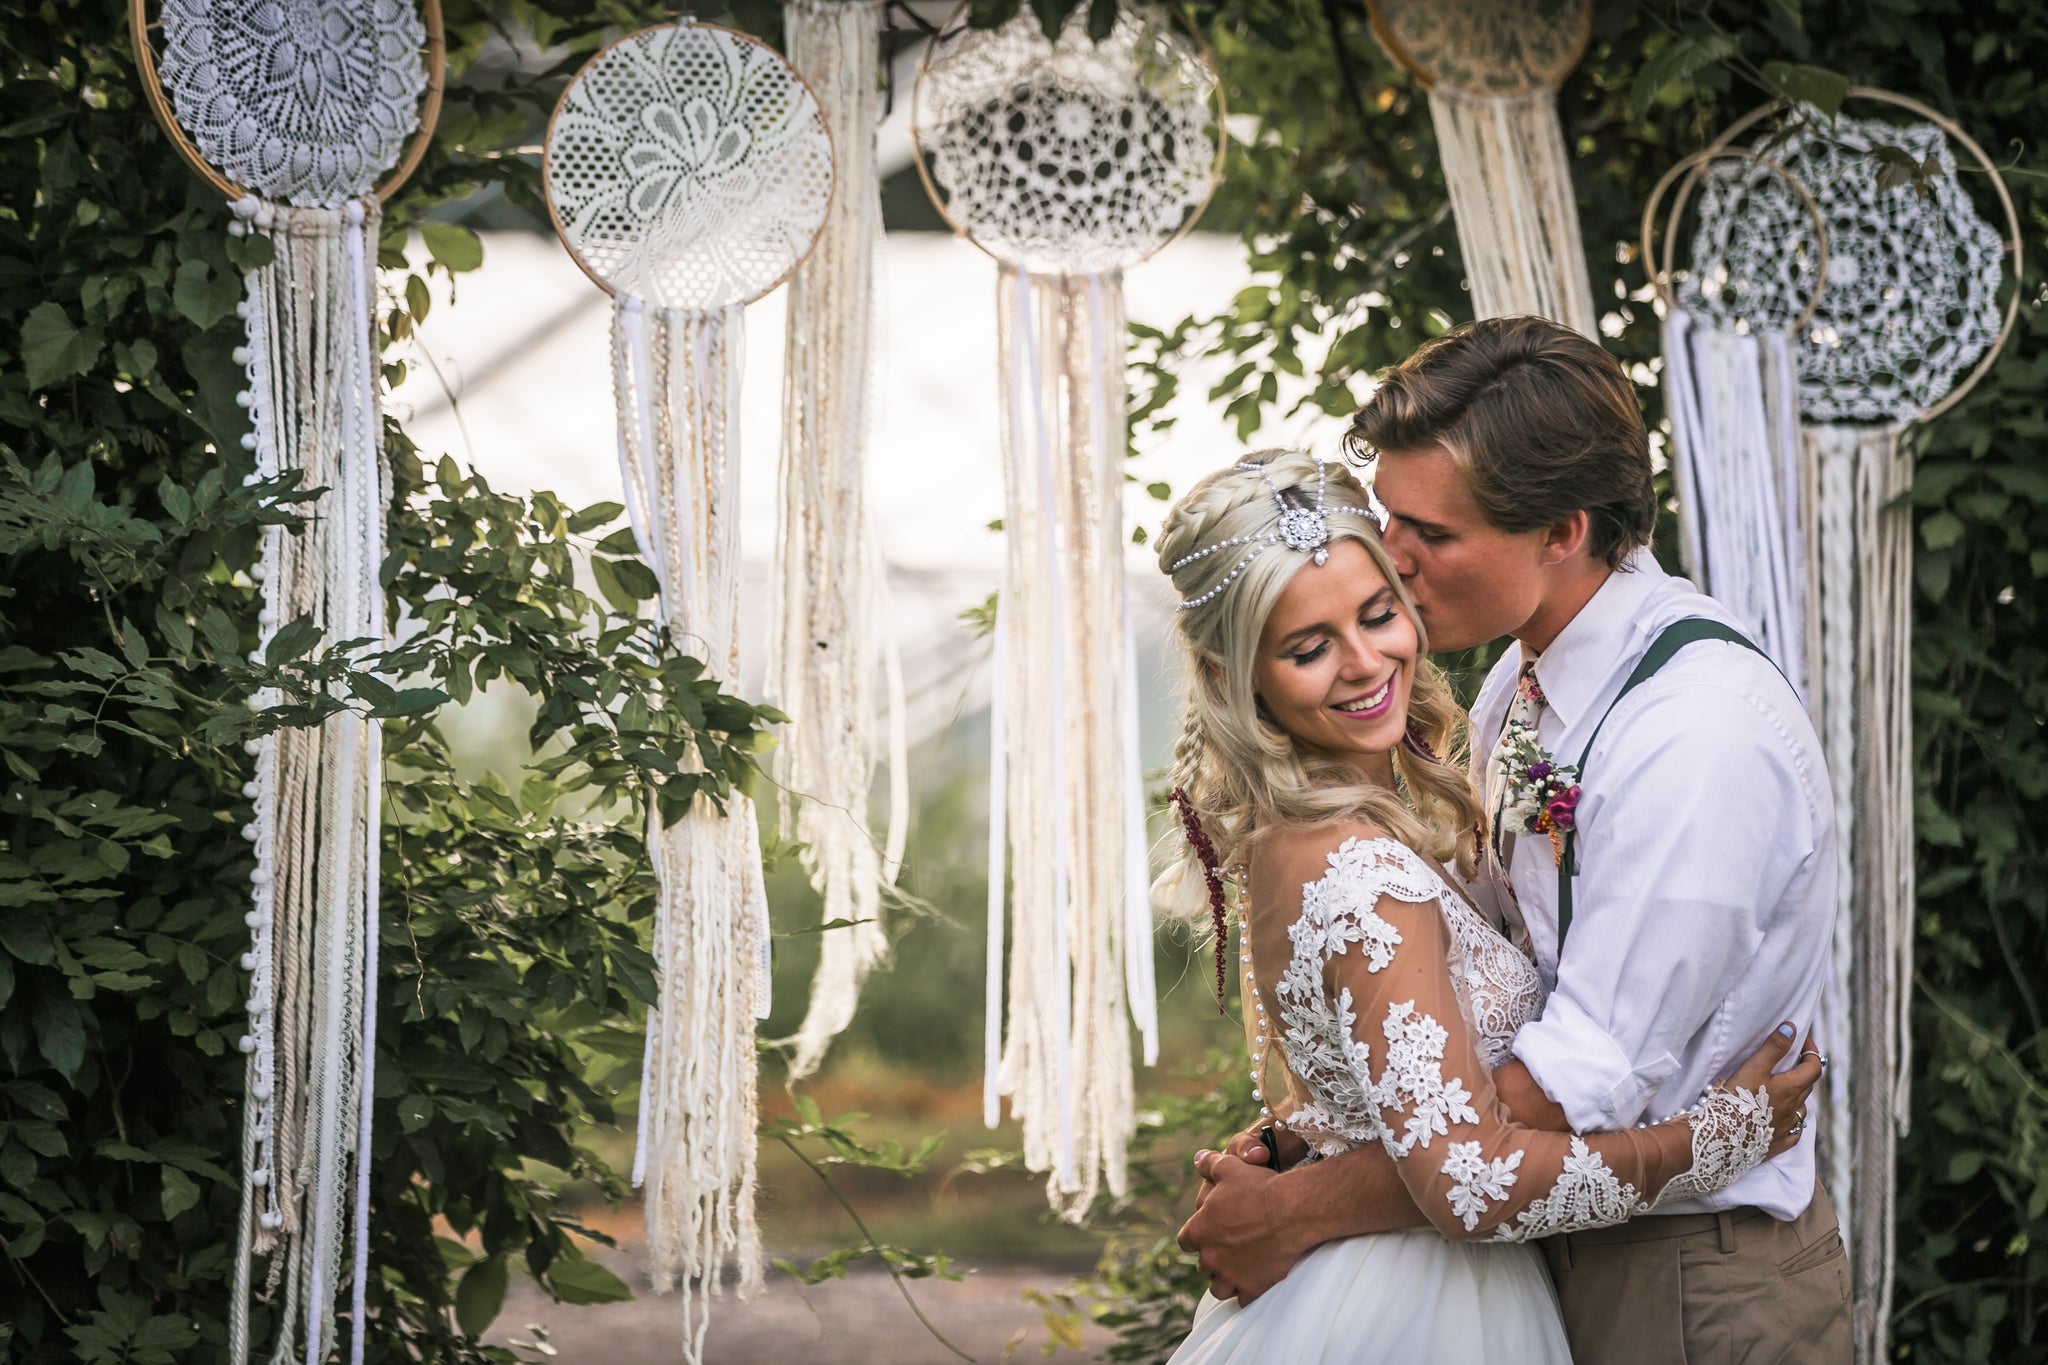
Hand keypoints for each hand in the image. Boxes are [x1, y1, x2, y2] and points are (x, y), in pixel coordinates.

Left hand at [1178, 1150, 1306, 1303]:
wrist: (1291, 1211)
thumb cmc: (1259, 1187)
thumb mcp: (1230, 1167)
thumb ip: (1209, 1164)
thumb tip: (1198, 1158)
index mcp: (1198, 1231)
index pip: (1186, 1241)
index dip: (1196, 1237)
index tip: (1208, 1233)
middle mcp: (1209, 1257)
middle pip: (1203, 1266)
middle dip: (1213, 1259)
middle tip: (1229, 1250)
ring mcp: (1230, 1276)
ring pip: (1219, 1287)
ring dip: (1226, 1279)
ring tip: (1239, 1269)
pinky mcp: (1251, 1289)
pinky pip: (1242, 1300)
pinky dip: (1246, 1292)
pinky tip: (1255, 1281)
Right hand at [1719, 1021, 1824, 1157]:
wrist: (1725, 1136)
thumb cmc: (1739, 1100)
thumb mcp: (1754, 1068)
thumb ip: (1774, 1047)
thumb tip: (1791, 1028)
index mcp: (1793, 1088)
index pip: (1814, 1066)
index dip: (1811, 1051)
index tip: (1802, 1041)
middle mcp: (1796, 1108)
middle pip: (1807, 1085)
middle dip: (1802, 1070)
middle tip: (1789, 1060)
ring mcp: (1789, 1127)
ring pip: (1801, 1108)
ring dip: (1796, 1096)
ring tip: (1782, 1089)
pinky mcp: (1778, 1143)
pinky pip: (1794, 1132)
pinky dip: (1792, 1122)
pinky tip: (1784, 1120)